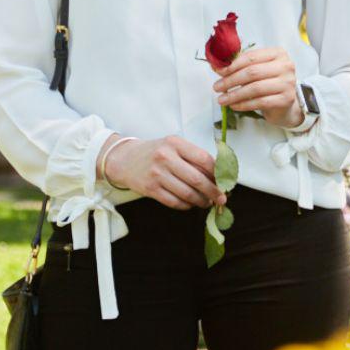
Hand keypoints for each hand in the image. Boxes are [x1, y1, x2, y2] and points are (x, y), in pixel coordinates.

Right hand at [105, 135, 228, 210]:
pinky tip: (191, 204)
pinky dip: (186, 205)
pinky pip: (174, 202)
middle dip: (213, 191)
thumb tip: (217, 175)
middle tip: (222, 198)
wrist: (124, 159)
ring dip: (201, 201)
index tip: (225, 181)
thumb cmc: (155, 152)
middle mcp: (165, 157)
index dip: (218, 173)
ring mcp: (157, 174)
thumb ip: (192, 157)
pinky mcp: (150, 189)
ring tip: (207, 202)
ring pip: (187, 193)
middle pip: (197, 179)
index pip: (204, 159)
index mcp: (175, 143)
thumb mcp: (173, 146)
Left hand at [211, 46, 306, 128]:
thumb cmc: (267, 82)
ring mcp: (288, 83)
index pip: (251, 56)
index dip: (233, 65)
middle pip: (252, 72)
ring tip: (222, 99)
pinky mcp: (286, 99)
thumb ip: (238, 65)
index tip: (219, 72)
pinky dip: (244, 104)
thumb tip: (216, 64)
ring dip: (235, 94)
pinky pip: (260, 102)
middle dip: (231, 80)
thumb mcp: (255, 69)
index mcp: (278, 53)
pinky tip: (234, 105)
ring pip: (255, 88)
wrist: (284, 102)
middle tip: (217, 87)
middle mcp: (286, 66)